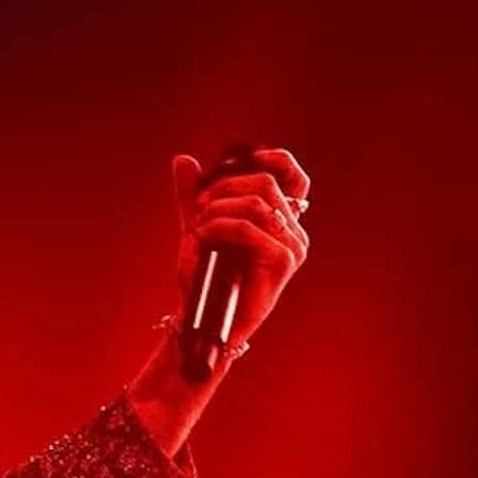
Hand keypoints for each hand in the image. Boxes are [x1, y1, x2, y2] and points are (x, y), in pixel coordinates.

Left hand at [170, 147, 312, 350]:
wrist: (202, 317)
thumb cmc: (205, 275)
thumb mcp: (196, 225)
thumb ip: (192, 194)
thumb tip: (183, 160)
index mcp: (281, 219)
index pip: (294, 177)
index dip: (273, 160)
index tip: (240, 160)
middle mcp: (293, 230)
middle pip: (266, 183)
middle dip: (224, 187)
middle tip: (199, 206)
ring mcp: (292, 247)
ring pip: (256, 203)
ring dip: (217, 209)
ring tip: (198, 226)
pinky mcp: (282, 262)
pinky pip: (248, 228)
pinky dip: (217, 227)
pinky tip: (202, 238)